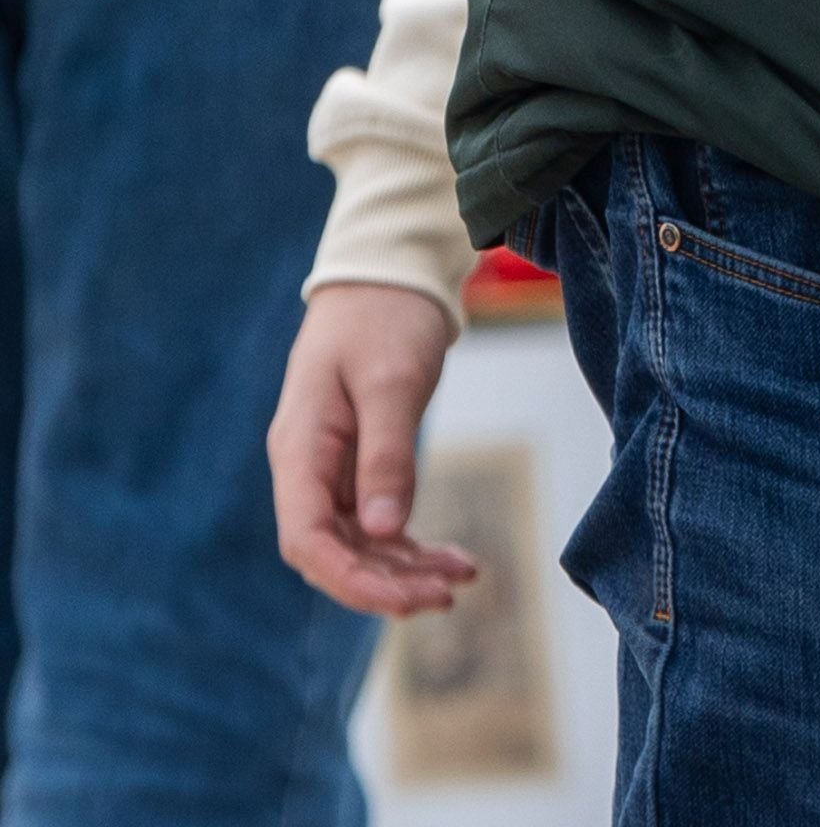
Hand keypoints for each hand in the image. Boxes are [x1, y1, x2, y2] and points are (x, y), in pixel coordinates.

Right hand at [271, 284, 478, 617]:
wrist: (385, 279)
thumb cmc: (384, 320)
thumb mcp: (392, 381)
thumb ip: (386, 455)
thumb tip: (382, 532)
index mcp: (299, 449)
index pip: (305, 539)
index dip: (350, 579)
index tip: (404, 599)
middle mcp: (307, 468)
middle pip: (332, 552)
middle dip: (385, 583)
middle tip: (447, 596)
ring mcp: (330, 470)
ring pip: (358, 544)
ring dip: (404, 569)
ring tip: (462, 579)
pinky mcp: (358, 466)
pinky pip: (377, 523)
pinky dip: (412, 545)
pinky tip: (455, 559)